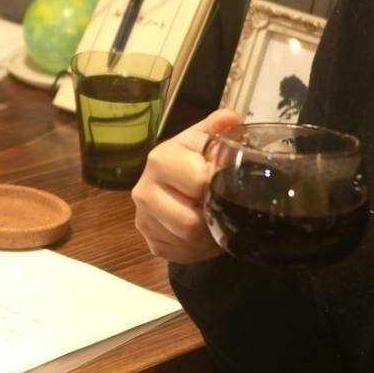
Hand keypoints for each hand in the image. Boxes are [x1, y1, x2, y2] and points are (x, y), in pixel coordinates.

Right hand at [132, 109, 241, 263]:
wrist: (173, 184)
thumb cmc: (194, 160)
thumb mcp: (206, 139)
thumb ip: (218, 127)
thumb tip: (230, 118)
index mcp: (161, 159)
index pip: (198, 183)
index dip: (219, 186)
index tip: (227, 183)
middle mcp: (143, 189)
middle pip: (190, 222)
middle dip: (211, 217)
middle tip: (219, 207)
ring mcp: (143, 218)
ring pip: (187, 241)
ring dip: (206, 235)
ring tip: (211, 219)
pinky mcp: (149, 242)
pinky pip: (181, 254)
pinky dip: (197, 249)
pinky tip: (200, 233)